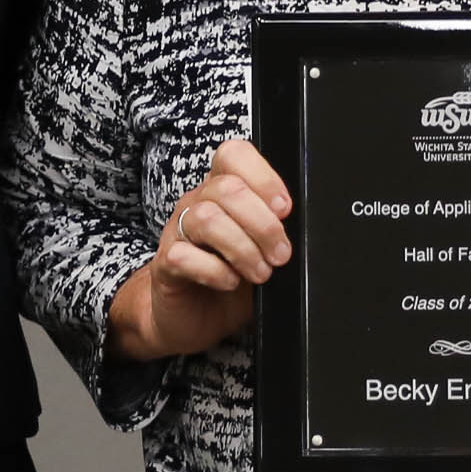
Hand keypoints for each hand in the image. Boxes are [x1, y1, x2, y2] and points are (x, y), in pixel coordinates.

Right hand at [105, 137, 290, 362]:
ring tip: (260, 273)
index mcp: (222, 190)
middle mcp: (197, 203)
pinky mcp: (166, 263)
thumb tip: (304, 229)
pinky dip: (214, 271)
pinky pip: (184, 255)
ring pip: (207, 218)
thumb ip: (277, 232)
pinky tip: (229, 282)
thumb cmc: (233, 277)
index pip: (234, 155)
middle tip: (280, 255)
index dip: (263, 177)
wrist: (194, 316)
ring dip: (242, 248)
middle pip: (228, 189)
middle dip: (263, 224)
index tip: (285, 210)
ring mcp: (177, 231)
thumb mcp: (262, 250)